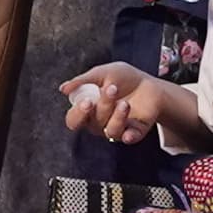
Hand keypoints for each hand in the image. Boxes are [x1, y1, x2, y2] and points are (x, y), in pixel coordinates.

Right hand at [61, 61, 182, 142]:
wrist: (150, 83)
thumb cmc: (123, 78)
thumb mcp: (102, 73)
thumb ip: (82, 81)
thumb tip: (62, 89)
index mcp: (88, 110)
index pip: (74, 120)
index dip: (78, 114)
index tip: (87, 101)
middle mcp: (99, 123)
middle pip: (94, 123)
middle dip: (103, 107)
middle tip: (112, 89)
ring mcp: (116, 129)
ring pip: (110, 131)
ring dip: (117, 116)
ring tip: (125, 102)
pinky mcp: (133, 133)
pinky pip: (128, 138)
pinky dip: (128, 136)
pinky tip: (129, 132)